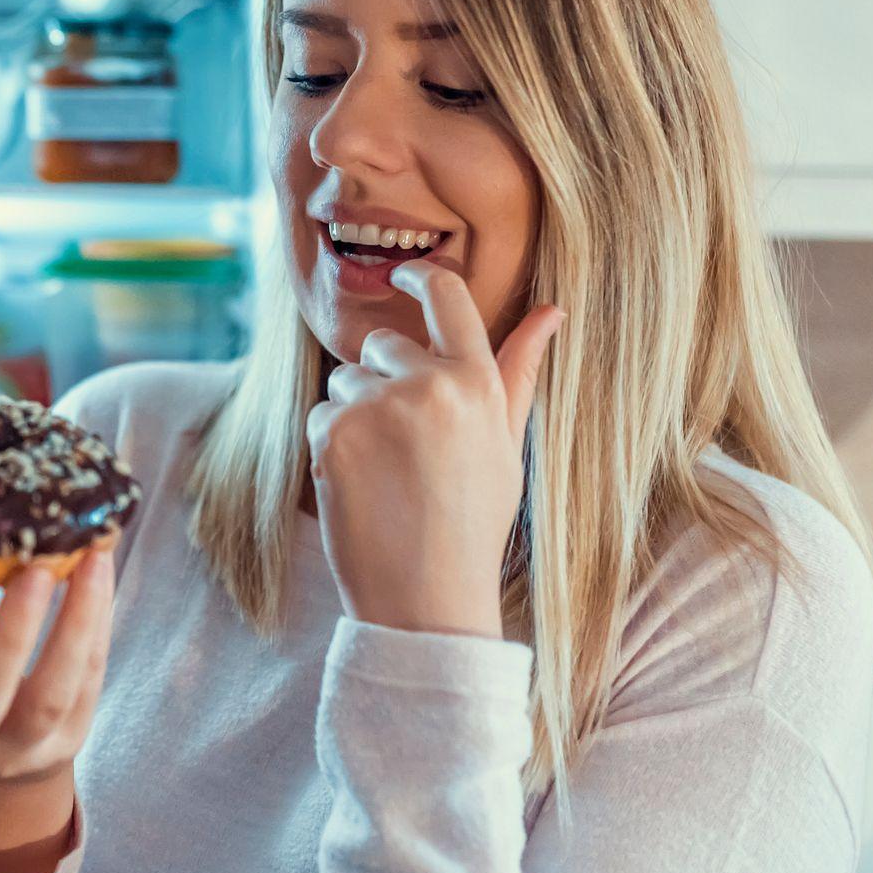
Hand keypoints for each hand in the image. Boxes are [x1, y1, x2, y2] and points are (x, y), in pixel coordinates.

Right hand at [0, 547, 113, 872]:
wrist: (1, 751)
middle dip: (10, 633)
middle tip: (35, 567)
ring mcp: (18, 744)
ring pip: (49, 697)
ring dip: (74, 626)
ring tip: (91, 562)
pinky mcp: (69, 738)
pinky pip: (88, 681)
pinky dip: (98, 626)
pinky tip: (103, 577)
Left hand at [307, 261, 563, 638]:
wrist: (427, 597)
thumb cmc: (472, 522)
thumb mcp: (506, 444)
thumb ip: (519, 372)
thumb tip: (551, 311)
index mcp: (478, 382)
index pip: (446, 297)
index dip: (419, 278)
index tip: (401, 275)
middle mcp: (429, 384)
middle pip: (381, 344)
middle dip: (383, 381)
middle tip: (406, 446)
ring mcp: (378, 407)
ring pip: (344, 381)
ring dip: (354, 415)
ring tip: (386, 472)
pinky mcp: (334, 433)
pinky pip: (321, 416)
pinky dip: (331, 446)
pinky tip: (359, 486)